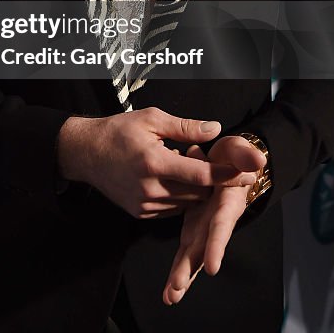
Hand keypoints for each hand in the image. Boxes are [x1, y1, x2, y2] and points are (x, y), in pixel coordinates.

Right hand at [57, 109, 257, 218]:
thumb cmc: (118, 131)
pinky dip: (181, 196)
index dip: (226, 175)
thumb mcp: (151, 119)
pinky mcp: (141, 213)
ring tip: (197, 170)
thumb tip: (215, 129)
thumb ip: (185, 127)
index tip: (247, 173)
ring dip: (197, 189)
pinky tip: (178, 179)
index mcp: (154, 163)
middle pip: (198, 192)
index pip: (200, 175)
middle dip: (214, 182)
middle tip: (225, 168)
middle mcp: (150, 189)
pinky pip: (172, 209)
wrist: (86, 153)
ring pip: (187, 203)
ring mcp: (145, 205)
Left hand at [162, 135, 266, 303]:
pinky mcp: (192, 231)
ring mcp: (204, 229)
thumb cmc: (233, 157)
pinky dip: (177, 272)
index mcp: (227, 204)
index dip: (216, 245)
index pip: (221, 226)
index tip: (211, 266)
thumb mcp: (239, 149)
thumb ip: (245, 154)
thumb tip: (257, 160)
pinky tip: (168, 294)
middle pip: (204, 249)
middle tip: (178, 287)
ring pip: (192, 257)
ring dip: (182, 276)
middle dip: (191, 269)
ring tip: (171, 297)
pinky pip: (184, 253)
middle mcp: (216, 222)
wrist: (226, 163)